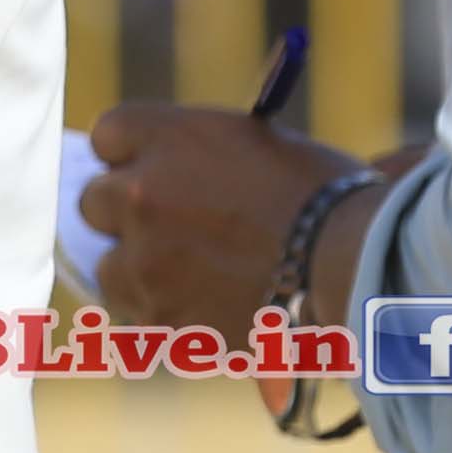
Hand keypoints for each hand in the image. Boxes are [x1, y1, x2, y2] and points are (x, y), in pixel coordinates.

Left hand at [81, 105, 390, 345]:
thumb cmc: (330, 198)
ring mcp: (145, 261)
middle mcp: (142, 194)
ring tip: (190, 276)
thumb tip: (177, 166)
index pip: (108, 134)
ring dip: (139, 270)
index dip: (130, 153)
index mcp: (168, 136)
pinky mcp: (160, 318)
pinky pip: (137, 315)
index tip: (148, 165)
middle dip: (126, 213)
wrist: (356, 268)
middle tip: (166, 224)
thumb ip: (205, 153)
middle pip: (95, 202)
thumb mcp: (265, 146)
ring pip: (109, 266)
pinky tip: (204, 309)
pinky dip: (163, 314)